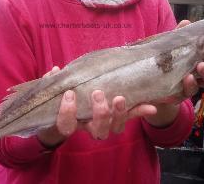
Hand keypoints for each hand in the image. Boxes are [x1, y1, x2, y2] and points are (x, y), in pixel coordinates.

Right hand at [37, 67, 156, 145]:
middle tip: (98, 93)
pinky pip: (130, 117)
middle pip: (98, 131)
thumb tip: (55, 71)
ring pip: (114, 128)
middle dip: (100, 113)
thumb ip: (52, 84)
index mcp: (72, 121)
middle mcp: (89, 127)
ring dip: (120, 114)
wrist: (75, 113)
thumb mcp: (56, 94)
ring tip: (120, 98)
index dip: (68, 113)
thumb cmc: (63, 102)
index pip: (67, 126)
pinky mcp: (117, 117)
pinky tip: (151, 106)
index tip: (69, 95)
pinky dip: (140, 111)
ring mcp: (105, 124)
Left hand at [143, 20, 203, 126]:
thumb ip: (179, 36)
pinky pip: (178, 97)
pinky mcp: (172, 96)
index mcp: (200, 66)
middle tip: (203, 65)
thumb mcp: (172, 47)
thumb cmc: (167, 61)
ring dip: (193, 84)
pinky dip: (175, 92)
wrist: (150, 80)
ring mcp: (185, 89)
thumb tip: (186, 22)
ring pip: (196, 90)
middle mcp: (197, 79)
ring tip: (188, 77)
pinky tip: (173, 86)